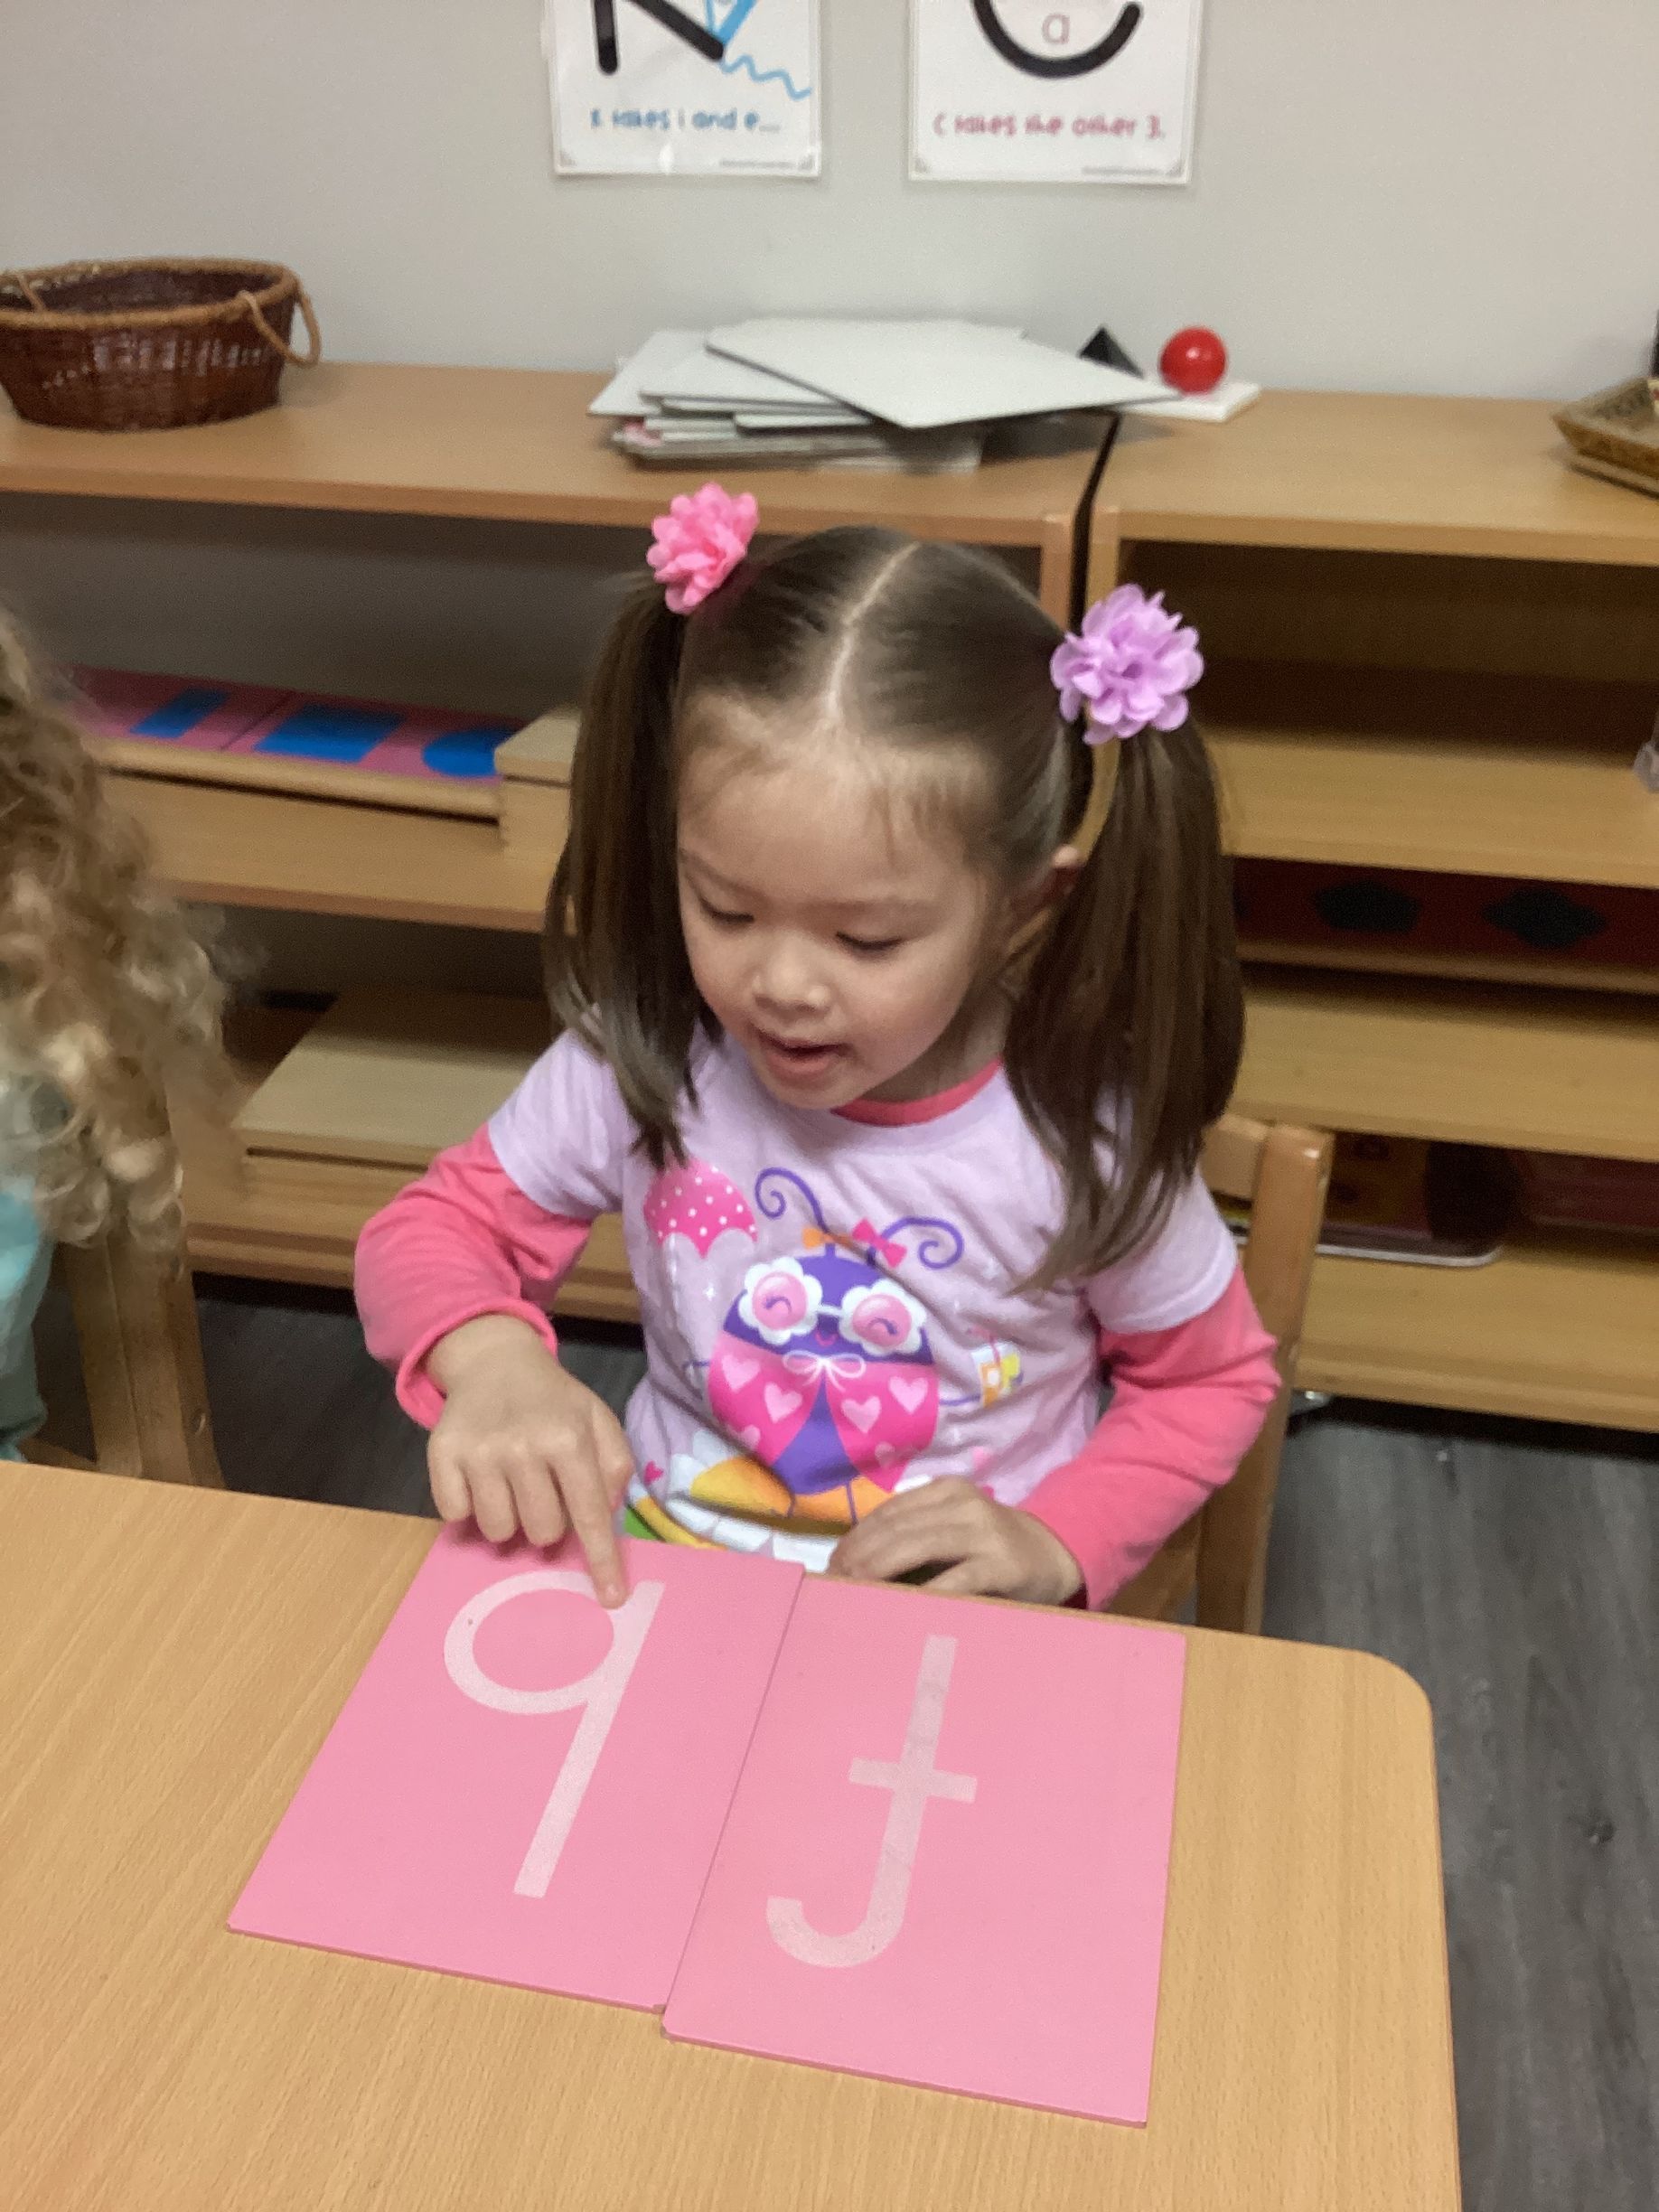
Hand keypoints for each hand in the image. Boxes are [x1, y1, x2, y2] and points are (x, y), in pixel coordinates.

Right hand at [426, 1315, 632, 1605]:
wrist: (495, 1361)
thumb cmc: (554, 1401)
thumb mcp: (598, 1421)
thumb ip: (613, 1468)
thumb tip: (605, 1519)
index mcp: (569, 1438)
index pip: (589, 1513)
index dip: (602, 1560)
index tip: (611, 1599)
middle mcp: (523, 1446)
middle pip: (542, 1532)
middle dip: (548, 1524)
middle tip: (543, 1491)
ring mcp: (479, 1452)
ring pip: (499, 1531)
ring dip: (510, 1518)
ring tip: (512, 1484)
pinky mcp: (442, 1455)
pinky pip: (456, 1516)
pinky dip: (469, 1507)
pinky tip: (480, 1478)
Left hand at [827, 1479, 1083, 1606]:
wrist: (1054, 1555)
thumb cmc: (992, 1548)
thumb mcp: (954, 1528)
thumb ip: (916, 1536)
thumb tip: (854, 1564)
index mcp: (947, 1491)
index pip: (889, 1512)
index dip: (856, 1538)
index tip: (832, 1564)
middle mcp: (963, 1503)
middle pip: (897, 1528)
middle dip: (860, 1556)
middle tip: (833, 1584)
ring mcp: (984, 1532)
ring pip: (917, 1546)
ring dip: (879, 1571)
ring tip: (854, 1592)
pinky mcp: (1000, 1565)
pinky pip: (954, 1580)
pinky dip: (925, 1594)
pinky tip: (902, 1609)